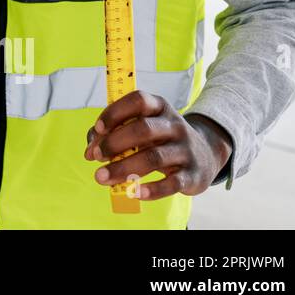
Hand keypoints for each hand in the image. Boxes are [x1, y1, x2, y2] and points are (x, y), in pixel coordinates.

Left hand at [84, 90, 233, 200]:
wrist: (204, 155)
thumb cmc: (160, 139)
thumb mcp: (141, 128)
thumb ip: (112, 134)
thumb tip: (90, 152)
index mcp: (159, 107)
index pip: (138, 101)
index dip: (115, 112)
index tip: (98, 128)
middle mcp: (174, 125)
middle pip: (143, 129)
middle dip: (114, 143)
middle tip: (96, 156)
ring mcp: (185, 149)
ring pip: (154, 157)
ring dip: (124, 168)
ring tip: (102, 178)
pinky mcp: (192, 174)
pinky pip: (173, 183)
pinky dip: (152, 189)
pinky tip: (134, 193)